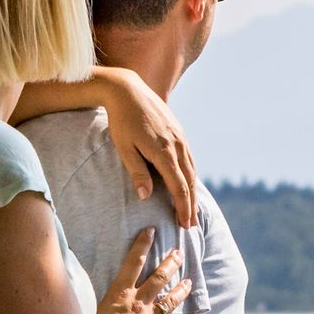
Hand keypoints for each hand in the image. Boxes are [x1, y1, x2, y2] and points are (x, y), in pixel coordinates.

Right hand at [91, 228, 191, 313]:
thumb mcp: (96, 311)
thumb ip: (107, 301)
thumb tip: (107, 294)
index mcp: (121, 293)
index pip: (133, 263)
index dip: (143, 245)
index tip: (152, 231)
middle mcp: (138, 303)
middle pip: (159, 278)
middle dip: (171, 263)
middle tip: (179, 253)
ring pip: (170, 301)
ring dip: (181, 290)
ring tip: (189, 282)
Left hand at [99, 67, 199, 227]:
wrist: (128, 90)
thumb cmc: (121, 121)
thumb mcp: (124, 147)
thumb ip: (137, 171)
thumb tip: (146, 196)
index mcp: (163, 151)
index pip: (179, 186)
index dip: (182, 206)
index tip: (184, 223)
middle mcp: (177, 145)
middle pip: (189, 181)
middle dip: (191, 204)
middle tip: (191, 224)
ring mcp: (180, 137)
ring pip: (192, 169)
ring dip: (193, 190)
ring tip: (191, 208)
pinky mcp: (179, 131)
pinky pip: (190, 158)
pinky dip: (191, 174)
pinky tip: (188, 182)